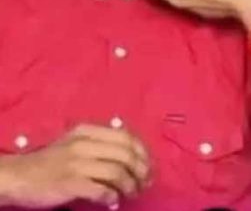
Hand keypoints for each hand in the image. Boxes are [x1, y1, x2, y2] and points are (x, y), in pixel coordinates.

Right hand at [0, 124, 150, 208]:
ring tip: (131, 194)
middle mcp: (84, 144)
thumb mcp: (74, 143)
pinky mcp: (70, 183)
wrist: (17, 176)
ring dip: (130, 186)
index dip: (143, 153)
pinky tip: (113, 202)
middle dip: (141, 171)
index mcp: (87, 131)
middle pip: (126, 155)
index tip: (148, 167)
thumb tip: (133, 155)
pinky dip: (112, 198)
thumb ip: (100, 143)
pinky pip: (102, 190)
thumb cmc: (49, 162)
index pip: (127, 137)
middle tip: (144, 184)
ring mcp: (76, 163)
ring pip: (118, 172)